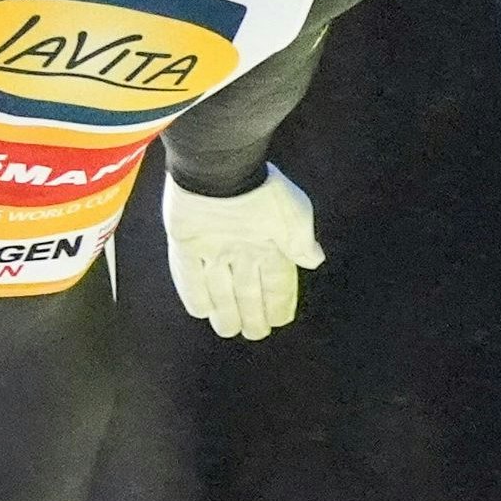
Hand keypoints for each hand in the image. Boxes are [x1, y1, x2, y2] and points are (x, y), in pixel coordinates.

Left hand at [162, 165, 324, 339]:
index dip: (280, 301)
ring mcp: (212, 246)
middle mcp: (240, 247)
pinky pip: (189, 276)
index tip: (281, 320)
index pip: (277, 281)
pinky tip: (201, 311)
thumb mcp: (293, 217)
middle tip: (256, 334)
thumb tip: (314, 259)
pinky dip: (195, 294)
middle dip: (253, 314)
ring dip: (225, 311)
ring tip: (230, 329)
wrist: (219, 167)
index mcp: (269, 241)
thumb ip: (301, 242)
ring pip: (219, 288)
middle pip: (247, 290)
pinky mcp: (185, 242)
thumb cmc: (261, 191)